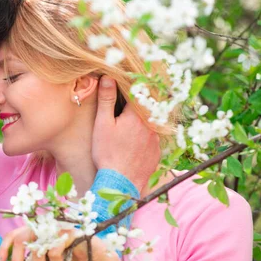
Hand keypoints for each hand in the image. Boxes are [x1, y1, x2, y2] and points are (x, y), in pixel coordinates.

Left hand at [0, 226, 107, 260]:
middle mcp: (42, 225)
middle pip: (20, 241)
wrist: (91, 254)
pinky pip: (53, 251)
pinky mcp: (66, 232)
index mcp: (34, 229)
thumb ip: (30, 258)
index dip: (3, 249)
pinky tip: (64, 260)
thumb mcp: (44, 258)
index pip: (13, 235)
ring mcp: (54, 227)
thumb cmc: (65, 256)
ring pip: (36, 250)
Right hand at [92, 76, 160, 192]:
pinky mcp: (157, 152)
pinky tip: (133, 143)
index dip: (129, 88)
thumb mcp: (102, 124)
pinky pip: (153, 138)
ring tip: (127, 128)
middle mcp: (152, 124)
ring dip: (141, 121)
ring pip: (150, 123)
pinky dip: (144, 136)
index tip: (123, 84)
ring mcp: (157, 139)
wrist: (120, 183)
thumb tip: (108, 77)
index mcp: (137, 114)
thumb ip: (107, 99)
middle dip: (136, 105)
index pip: (137, 93)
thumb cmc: (107, 152)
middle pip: (146, 108)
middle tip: (125, 106)